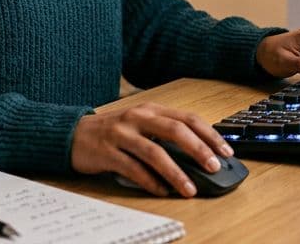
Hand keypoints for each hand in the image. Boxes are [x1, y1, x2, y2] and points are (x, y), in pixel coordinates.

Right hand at [70, 103, 233, 197]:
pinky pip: (133, 169)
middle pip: (175, 131)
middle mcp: (138, 118)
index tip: (226, 151)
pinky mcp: (107, 152)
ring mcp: (122, 134)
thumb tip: (199, 153)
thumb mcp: (140, 124)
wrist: (73, 133)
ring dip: (176, 172)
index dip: (209, 134)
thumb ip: (164, 133)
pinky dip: (150, 181)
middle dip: (199, 150)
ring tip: (189, 188)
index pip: (187, 118)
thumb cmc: (112, 131)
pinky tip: (161, 191)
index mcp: (150, 109)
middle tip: (214, 167)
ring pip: (155, 152)